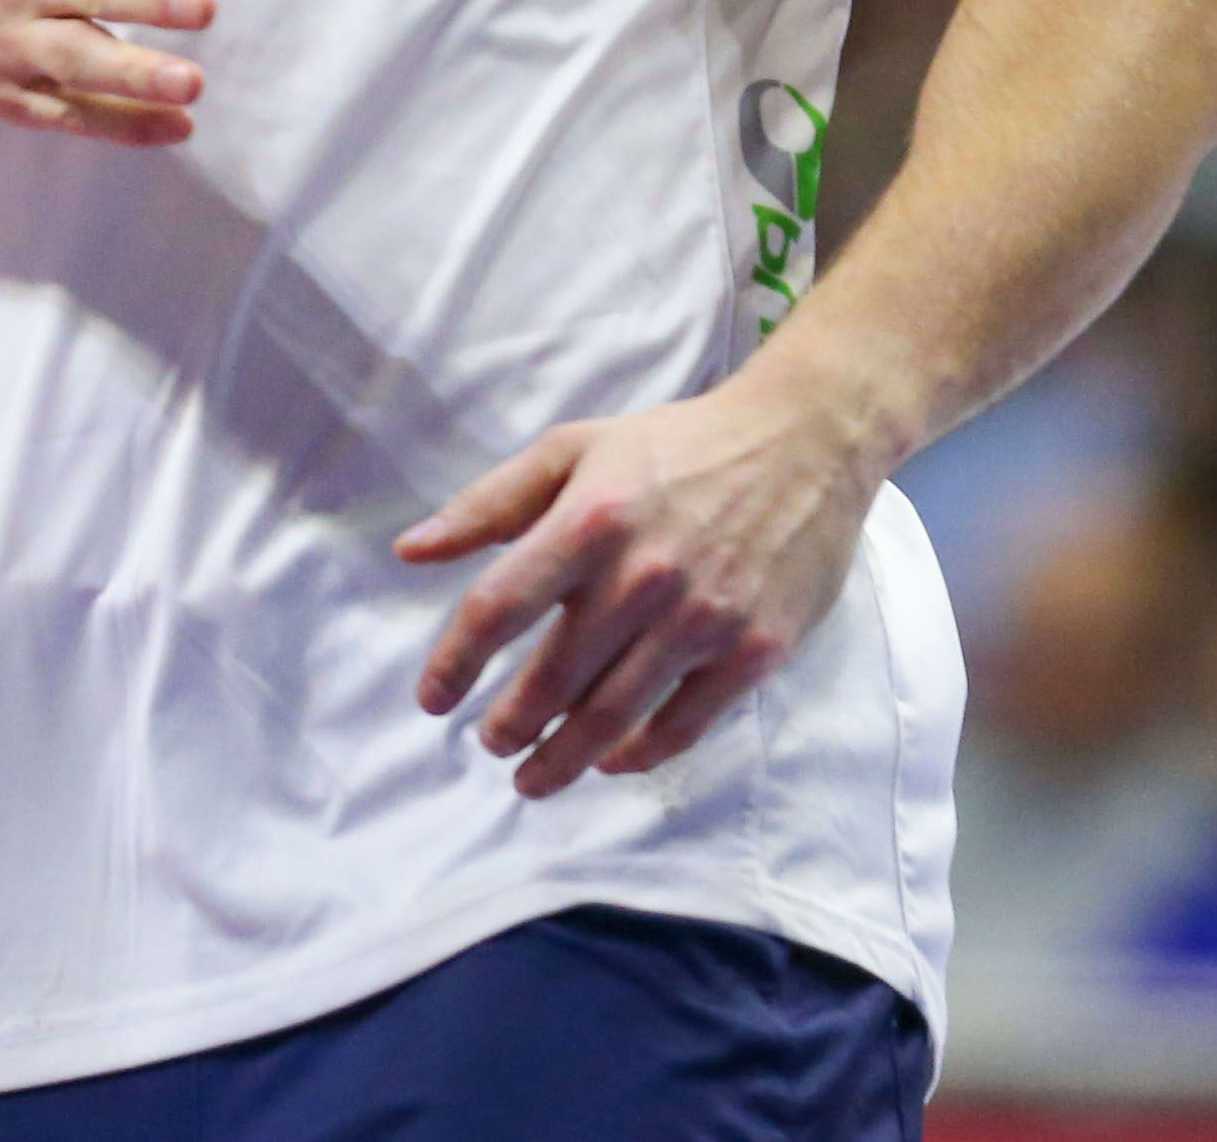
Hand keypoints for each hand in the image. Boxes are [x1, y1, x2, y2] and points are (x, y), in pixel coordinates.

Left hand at [396, 374, 885, 796]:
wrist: (805, 441)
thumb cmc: (675, 444)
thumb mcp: (574, 448)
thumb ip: (490, 503)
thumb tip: (412, 550)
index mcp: (589, 520)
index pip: (499, 608)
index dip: (454, 663)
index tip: (432, 699)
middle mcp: (643, 576)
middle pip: (553, 679)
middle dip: (509, 726)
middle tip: (489, 744)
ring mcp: (703, 620)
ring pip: (613, 716)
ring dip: (562, 758)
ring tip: (531, 776)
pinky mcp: (753, 651)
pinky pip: (683, 725)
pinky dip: (638, 755)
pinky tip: (609, 761)